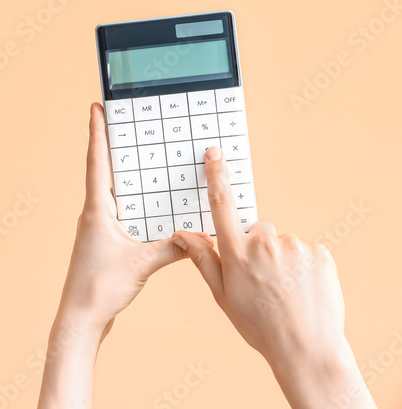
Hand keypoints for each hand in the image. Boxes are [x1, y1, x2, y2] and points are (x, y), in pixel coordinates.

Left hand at [37, 103, 197, 408]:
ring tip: (141, 152)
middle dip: (114, 145)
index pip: (97, 162)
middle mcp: (94, 214)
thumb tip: (198, 232)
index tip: (96, 107)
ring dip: (126, 173)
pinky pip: (123, 212)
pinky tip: (151, 202)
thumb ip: (172, 246)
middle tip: (125, 120)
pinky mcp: (106, 242)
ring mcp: (98, 228)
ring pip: (114, 191)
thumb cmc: (100, 290)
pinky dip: (135, 201)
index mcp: (97, 211)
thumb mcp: (141, 264)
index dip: (98, 133)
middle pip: (105, 171)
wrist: (81, 319)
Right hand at [172, 146, 375, 408]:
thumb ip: (203, 258)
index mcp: (236, 253)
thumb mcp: (222, 294)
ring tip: (284, 290)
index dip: (217, 176)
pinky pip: (305, 253)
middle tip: (261, 280)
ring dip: (280, 259)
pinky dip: (302, 267)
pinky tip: (301, 290)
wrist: (306, 348)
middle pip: (257, 230)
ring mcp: (294, 248)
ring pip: (282, 243)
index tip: (215, 153)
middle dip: (256, 247)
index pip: (221, 205)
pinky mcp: (319, 254)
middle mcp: (264, 244)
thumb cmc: (259, 326)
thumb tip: (183, 233)